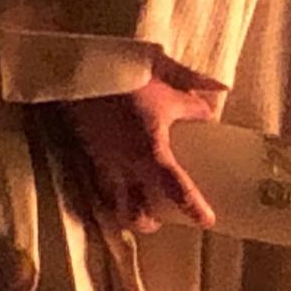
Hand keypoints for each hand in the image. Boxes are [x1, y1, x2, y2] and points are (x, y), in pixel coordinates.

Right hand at [54, 70, 218, 233]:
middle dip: (147, 222)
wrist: (80, 68)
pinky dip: (107, 191)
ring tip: (134, 209)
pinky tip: (112, 184)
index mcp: (151, 152)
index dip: (194, 208)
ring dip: (124, 211)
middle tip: (160, 219)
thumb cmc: (127, 78)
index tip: (207, 221)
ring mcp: (101, 162)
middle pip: (134, 213)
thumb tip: (210, 113)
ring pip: (111, 203)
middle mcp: (125, 165)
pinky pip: (96, 182)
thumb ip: (192, 105)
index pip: (177, 190)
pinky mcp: (84, 152)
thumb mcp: (169, 87)